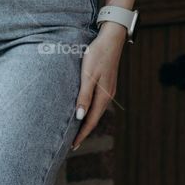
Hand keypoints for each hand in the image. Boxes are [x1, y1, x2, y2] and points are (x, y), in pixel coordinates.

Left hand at [72, 24, 125, 149]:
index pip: (90, 121)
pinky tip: (85, 110)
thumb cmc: (97, 55)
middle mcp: (107, 95)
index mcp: (102, 96)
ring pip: (96, 111)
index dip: (82, 134)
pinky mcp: (106, 83)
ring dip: (87, 121)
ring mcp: (108, 89)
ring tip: (77, 130)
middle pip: (94, 118)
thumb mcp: (88, 75)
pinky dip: (90, 110)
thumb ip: (84, 96)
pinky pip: (98, 102)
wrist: (111, 39)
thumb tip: (80, 117)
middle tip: (72, 143)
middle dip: (84, 131)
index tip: (72, 146)